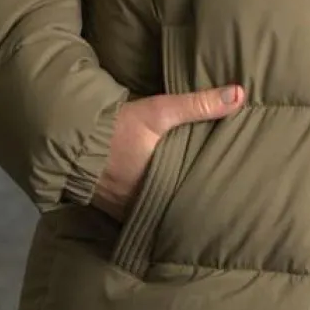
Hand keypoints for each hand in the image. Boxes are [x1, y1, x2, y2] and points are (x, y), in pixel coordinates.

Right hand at [91, 84, 245, 222]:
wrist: (69, 134)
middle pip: (172, 212)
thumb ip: (199, 104)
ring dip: (168, 210)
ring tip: (192, 207)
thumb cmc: (118, 125)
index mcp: (157, 188)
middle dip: (189, 209)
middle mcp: (140, 206)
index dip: (208, 203)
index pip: (190, 204)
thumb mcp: (160, 111)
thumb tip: (240, 94)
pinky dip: (147, 210)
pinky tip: (159, 204)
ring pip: (153, 215)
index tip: (228, 200)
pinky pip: (134, 214)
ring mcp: (122, 211)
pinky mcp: (108, 208)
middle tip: (215, 205)